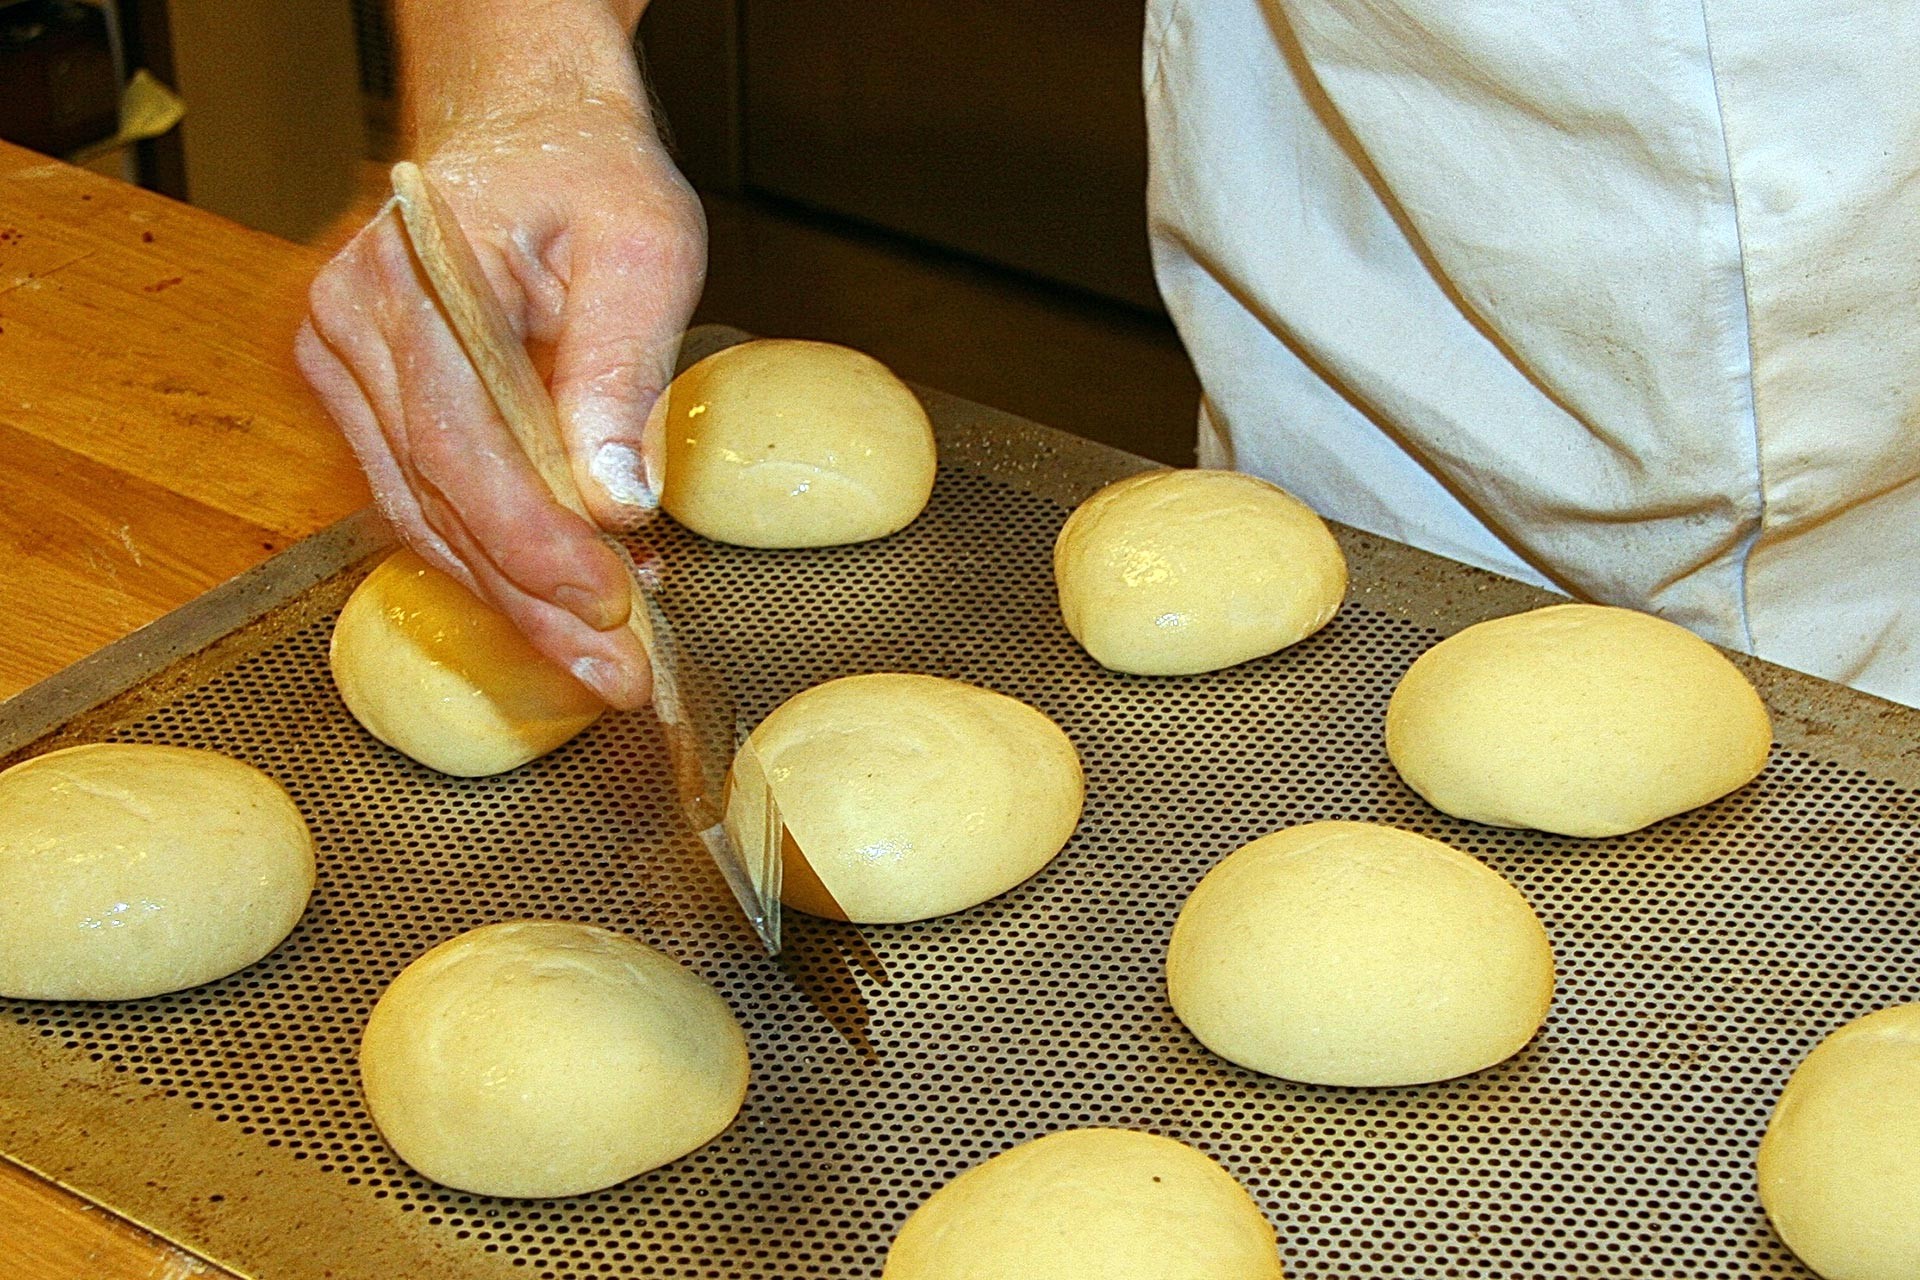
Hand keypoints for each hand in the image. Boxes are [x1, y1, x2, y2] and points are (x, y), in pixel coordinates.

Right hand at [297, 94, 702, 710]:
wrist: (528, 135)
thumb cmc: (589, 178)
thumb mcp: (643, 248)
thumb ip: (622, 371)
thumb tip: (618, 505)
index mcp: (408, 281)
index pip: (457, 448)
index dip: (531, 542)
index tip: (608, 604)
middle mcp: (349, 329)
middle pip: (433, 502)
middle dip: (531, 602)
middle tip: (618, 674)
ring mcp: (342, 366)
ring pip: (422, 518)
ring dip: (513, 598)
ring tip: (603, 655)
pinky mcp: (364, 399)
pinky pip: (423, 499)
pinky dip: (495, 554)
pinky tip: (569, 593)